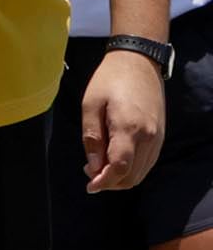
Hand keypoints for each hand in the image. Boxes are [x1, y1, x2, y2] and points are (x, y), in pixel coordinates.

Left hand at [87, 44, 167, 192]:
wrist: (139, 63)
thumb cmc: (109, 80)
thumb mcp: (90, 105)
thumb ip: (92, 138)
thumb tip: (93, 167)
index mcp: (129, 128)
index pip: (119, 168)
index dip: (104, 182)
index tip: (89, 186)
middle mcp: (148, 138)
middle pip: (132, 176)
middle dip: (110, 182)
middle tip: (89, 174)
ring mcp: (158, 139)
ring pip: (141, 173)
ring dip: (120, 177)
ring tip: (98, 166)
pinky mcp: (160, 137)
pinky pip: (147, 163)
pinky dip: (131, 169)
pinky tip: (114, 159)